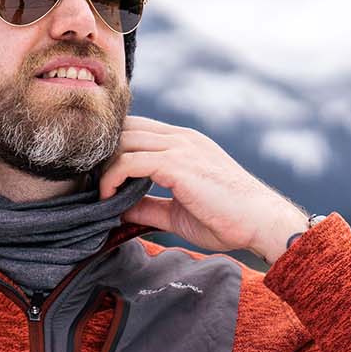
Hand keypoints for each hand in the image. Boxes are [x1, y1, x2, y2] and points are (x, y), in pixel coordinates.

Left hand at [97, 116, 308, 259]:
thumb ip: (148, 205)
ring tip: (97, 192)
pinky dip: (111, 178)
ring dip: (103, 166)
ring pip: (123, 141)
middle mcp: (181, 138)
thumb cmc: (228, 219)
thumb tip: (117, 209)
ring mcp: (180, 147)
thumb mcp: (178, 212)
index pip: (136, 129)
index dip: (113, 149)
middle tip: (89, 183)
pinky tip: (107, 198)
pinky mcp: (177, 163)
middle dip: (102, 154)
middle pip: (125, 129)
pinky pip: (129, 161)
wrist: (261, 222)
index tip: (98, 177)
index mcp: (184, 142)